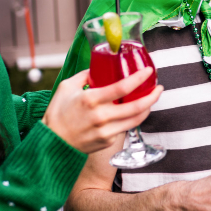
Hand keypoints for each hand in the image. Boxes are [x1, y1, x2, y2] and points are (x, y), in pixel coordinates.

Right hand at [42, 68, 161, 152]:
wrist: (51, 143)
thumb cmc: (57, 113)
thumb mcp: (67, 87)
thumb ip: (85, 75)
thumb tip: (99, 68)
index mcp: (91, 99)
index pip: (123, 87)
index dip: (139, 78)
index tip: (149, 71)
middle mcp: (101, 116)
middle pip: (137, 106)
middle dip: (153, 96)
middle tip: (159, 87)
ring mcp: (106, 131)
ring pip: (136, 119)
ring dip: (148, 108)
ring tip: (152, 98)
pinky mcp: (107, 141)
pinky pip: (125, 127)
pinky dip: (132, 118)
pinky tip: (134, 110)